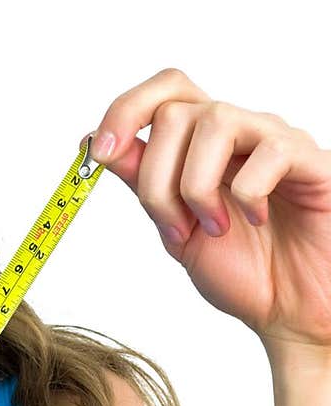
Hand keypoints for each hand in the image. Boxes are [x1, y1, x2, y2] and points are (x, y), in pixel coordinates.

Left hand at [81, 68, 330, 356]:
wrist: (292, 313)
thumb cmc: (245, 272)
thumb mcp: (176, 230)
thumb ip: (144, 186)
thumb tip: (96, 142)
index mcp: (202, 146)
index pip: (163, 92)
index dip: (124, 110)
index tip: (98, 153)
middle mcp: (238, 133)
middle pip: (176, 109)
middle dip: (157, 176)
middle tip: (175, 225)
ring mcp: (274, 140)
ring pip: (214, 121)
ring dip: (197, 185)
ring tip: (215, 227)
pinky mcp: (309, 160)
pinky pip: (268, 151)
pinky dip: (248, 192)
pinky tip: (256, 220)